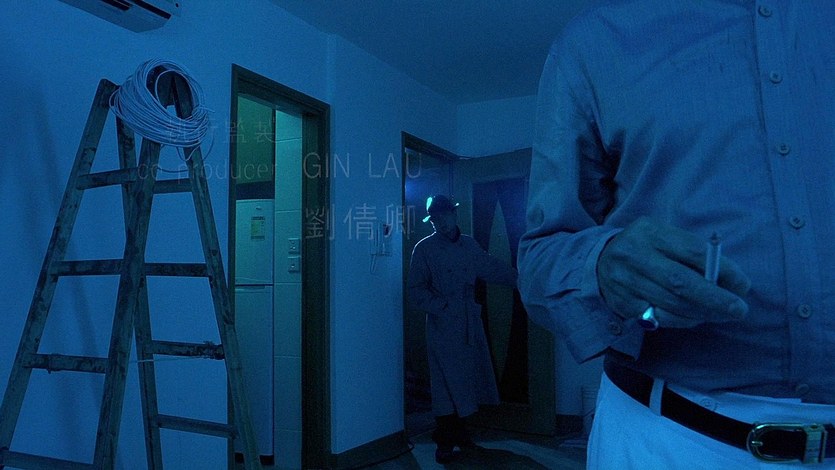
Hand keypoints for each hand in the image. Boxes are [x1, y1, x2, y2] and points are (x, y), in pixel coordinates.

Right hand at [597, 217, 750, 328]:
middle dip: (715, 299)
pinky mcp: (622, 303)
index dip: (723, 270)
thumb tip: (726, 280)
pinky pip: (659, 317)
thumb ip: (690, 254)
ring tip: (722, 314)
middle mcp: (634, 255)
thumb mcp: (664, 238)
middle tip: (739, 310)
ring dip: (703, 313)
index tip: (742, 285)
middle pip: (681, 283)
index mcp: (650, 232)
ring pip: (672, 304)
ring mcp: (625, 281)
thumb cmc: (646, 247)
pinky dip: (682, 320)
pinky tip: (694, 317)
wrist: (601, 260)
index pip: (693, 252)